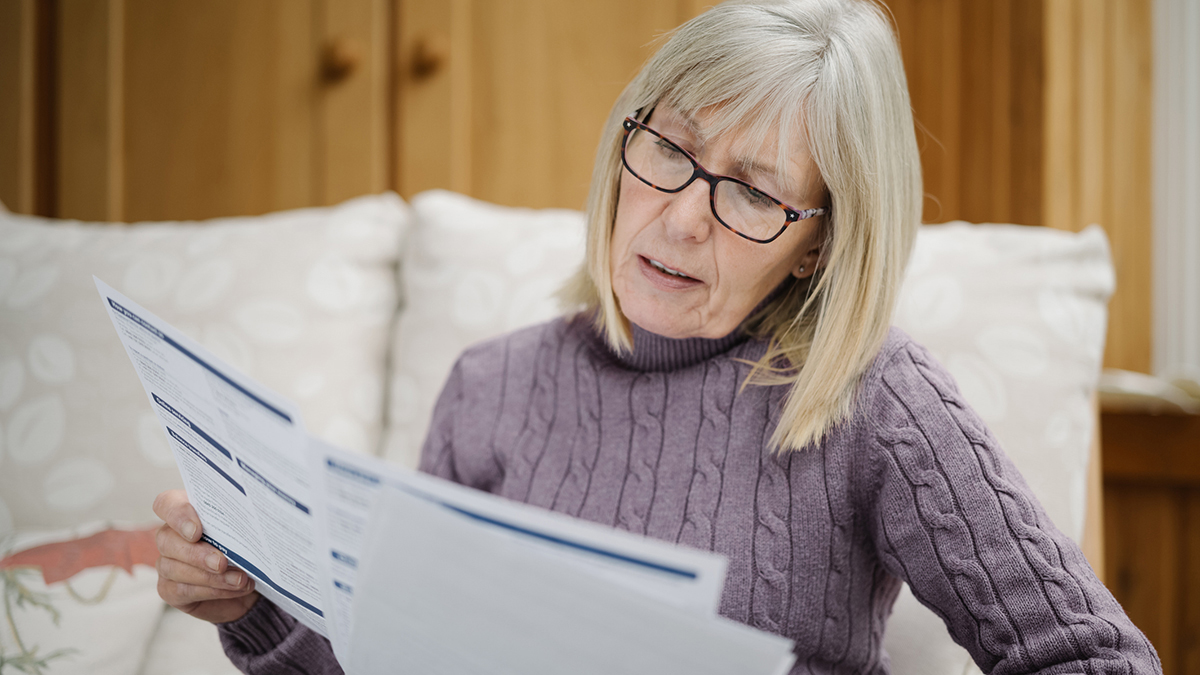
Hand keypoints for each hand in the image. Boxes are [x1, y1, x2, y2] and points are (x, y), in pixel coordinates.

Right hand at [153, 489, 259, 623]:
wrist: (251, 582)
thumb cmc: (246, 547)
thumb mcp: (247, 530)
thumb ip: (240, 521)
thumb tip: (252, 518)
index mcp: (186, 511)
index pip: (167, 503)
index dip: (178, 515)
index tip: (196, 531)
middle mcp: (170, 536)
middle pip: (166, 539)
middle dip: (196, 554)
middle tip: (221, 563)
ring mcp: (167, 564)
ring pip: (173, 568)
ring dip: (210, 577)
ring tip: (239, 579)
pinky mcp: (170, 590)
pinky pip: (182, 591)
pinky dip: (212, 591)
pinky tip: (233, 589)